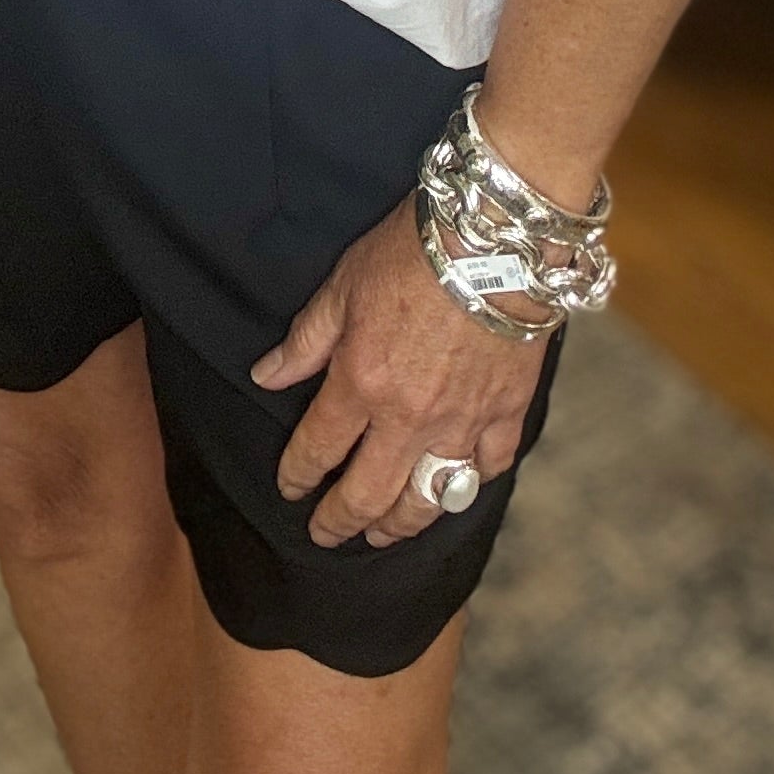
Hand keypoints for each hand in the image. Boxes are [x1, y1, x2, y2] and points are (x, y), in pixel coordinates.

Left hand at [250, 197, 554, 548]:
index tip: (290, 489)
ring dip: (400, 525)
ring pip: (427, 500)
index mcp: (360, 383)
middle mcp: (407, 418)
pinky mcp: (506, 413)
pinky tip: (456, 487)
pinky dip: (470, 484)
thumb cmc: (414, 250)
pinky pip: (488, 468)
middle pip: (368, 495)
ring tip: (384, 534)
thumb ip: (306, 340)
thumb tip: (266, 376)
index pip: (317, 449)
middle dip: (340, 522)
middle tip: (327, 535)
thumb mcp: (344, 284)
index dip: (297, 476)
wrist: (496, 239)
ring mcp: (460, 422)